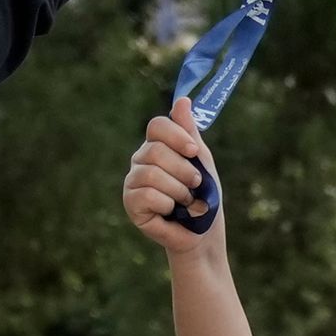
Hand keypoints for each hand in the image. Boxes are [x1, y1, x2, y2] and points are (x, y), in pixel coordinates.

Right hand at [122, 102, 221, 254]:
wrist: (203, 235)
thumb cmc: (203, 198)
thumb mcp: (201, 162)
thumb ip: (189, 133)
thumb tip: (182, 100)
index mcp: (157, 146)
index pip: (157, 126)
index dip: (177, 136)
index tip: (194, 152)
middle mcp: (141, 160)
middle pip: (155, 150)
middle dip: (183, 169)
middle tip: (196, 184)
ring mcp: (133, 181)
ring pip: (152, 173)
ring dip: (178, 190)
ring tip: (186, 202)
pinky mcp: (131, 203)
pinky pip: (147, 195)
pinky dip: (167, 204)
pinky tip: (171, 212)